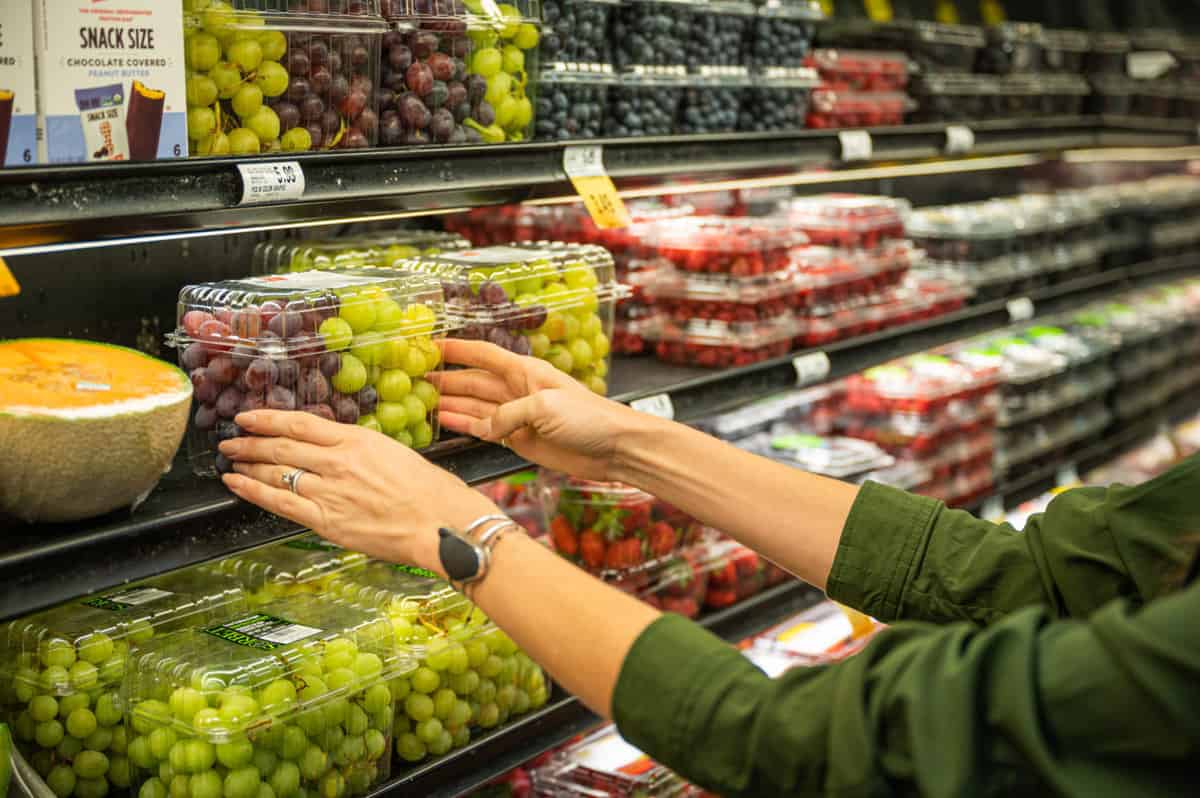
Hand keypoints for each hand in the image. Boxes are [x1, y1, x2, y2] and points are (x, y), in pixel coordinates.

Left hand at [218, 410, 499, 573]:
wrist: (439, 522)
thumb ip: (359, 450)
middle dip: (250, 442)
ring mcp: (328, 491)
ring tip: (231, 460)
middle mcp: (337, 462)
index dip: (268, 418)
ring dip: (248, 465)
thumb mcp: (393, 452)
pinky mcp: (326, 520)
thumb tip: (336, 449)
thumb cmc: (429, 490)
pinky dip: (253, 491)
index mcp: (356, 440)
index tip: (249, 417)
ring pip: (276, 473)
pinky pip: (279, 503)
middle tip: (231, 439)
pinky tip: (236, 484)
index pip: (300, 423)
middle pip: (281, 446)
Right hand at [434, 340, 640, 481]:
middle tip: (413, 378)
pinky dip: (464, 425)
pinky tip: (444, 422)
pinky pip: (485, 429)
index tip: (429, 344)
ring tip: (420, 400)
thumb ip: (507, 414)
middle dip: (445, 379)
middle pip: (473, 381)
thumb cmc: (590, 418)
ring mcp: (517, 416)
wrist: (615, 448)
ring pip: (475, 406)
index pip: (483, 353)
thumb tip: (482, 427)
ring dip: (450, 403)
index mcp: (525, 371)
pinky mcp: (520, 440)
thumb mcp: (545, 407)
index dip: (457, 348)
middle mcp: (517, 389)